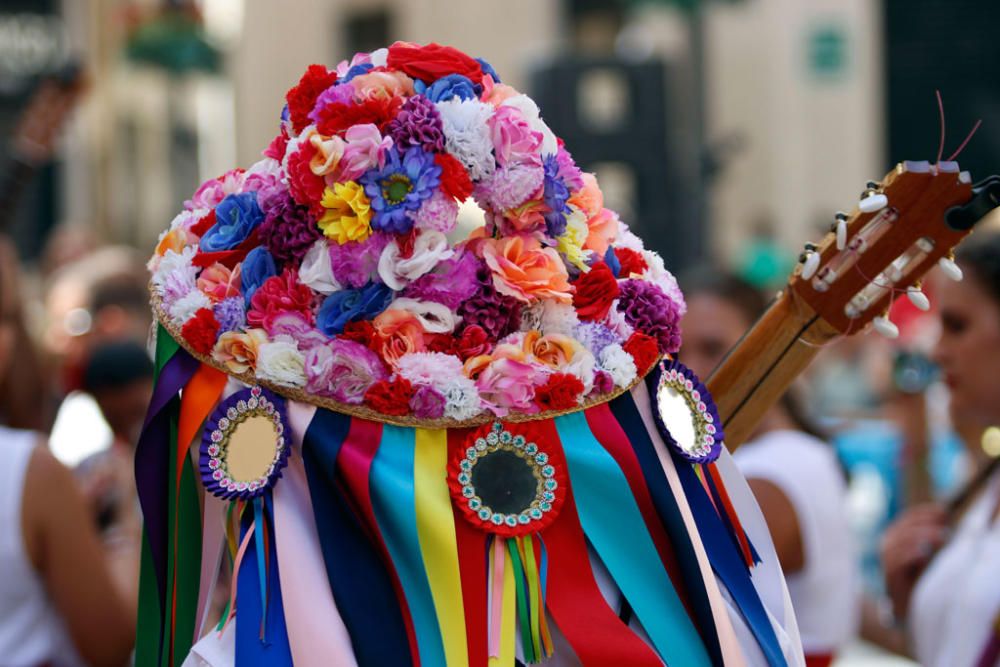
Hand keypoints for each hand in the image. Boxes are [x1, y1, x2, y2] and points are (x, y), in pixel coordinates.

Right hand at [880, 504, 947, 620]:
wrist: (902, 601)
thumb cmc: (914, 574)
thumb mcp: (923, 551)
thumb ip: (929, 536)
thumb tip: (944, 518)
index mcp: (894, 534)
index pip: (908, 517)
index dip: (925, 512)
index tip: (943, 511)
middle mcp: (887, 542)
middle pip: (907, 526)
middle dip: (927, 524)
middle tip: (946, 529)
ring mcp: (886, 556)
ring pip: (904, 540)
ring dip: (925, 537)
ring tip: (942, 538)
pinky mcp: (889, 571)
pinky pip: (900, 559)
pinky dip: (913, 554)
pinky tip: (925, 554)